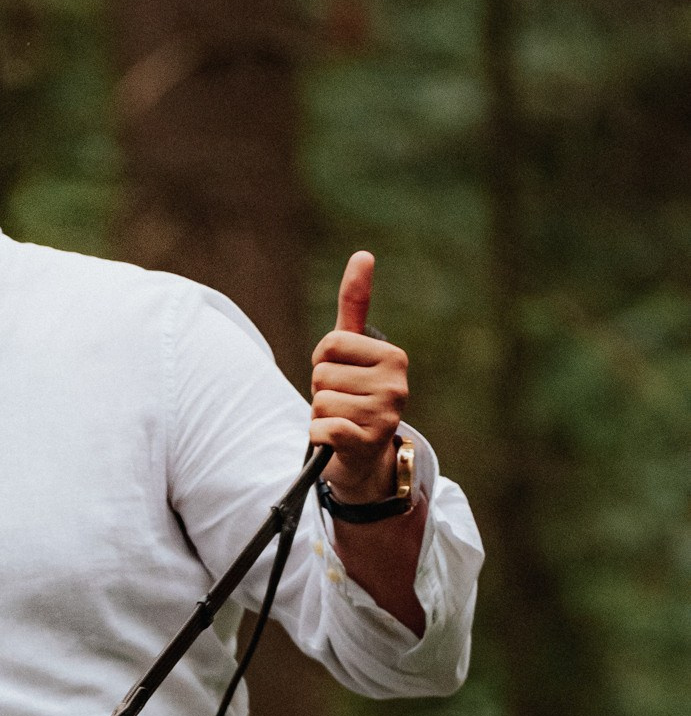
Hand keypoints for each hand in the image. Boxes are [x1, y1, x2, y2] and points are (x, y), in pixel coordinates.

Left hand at [311, 250, 407, 502]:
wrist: (364, 462)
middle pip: (322, 373)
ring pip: (319, 401)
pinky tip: (335, 441)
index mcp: (393, 357)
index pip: (331, 343)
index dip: (323, 362)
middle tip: (341, 405)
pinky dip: (318, 436)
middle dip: (321, 390)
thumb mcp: (354, 352)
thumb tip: (362, 253)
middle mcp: (396, 384)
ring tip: (341, 422)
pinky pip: (321, 428)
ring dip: (320, 415)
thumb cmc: (354, 399)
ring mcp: (384, 415)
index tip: (340, 377)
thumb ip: (355, 305)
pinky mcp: (366, 442)